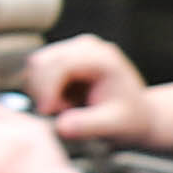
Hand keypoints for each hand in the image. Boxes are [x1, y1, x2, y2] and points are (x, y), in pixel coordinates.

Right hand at [23, 34, 151, 144]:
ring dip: (40, 91)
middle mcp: (86, 46)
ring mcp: (73, 48)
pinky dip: (41, 90)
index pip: (59, 64)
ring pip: (35, 65)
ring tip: (64, 108)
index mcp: (102, 58)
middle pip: (41, 61)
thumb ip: (88, 126)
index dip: (46, 88)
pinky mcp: (63, 57)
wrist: (137, 113)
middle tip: (59, 113)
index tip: (47, 113)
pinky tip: (61, 101)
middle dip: (41, 91)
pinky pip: (37, 71)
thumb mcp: (113, 126)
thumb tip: (61, 126)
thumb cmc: (128, 119)